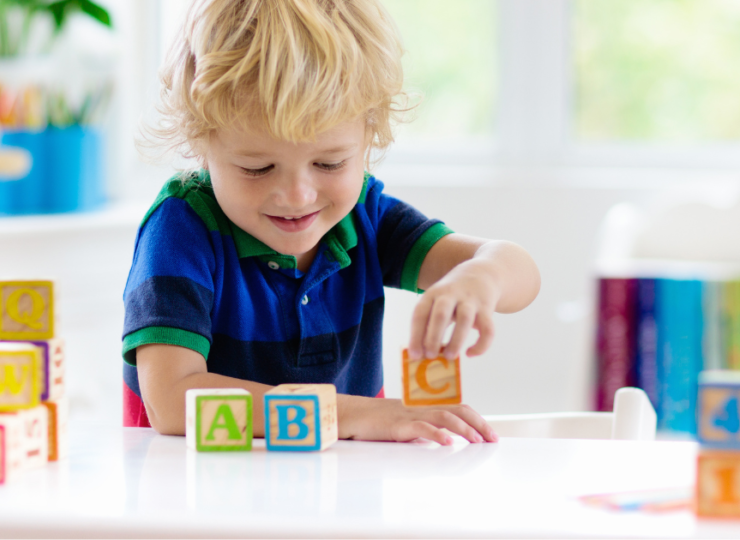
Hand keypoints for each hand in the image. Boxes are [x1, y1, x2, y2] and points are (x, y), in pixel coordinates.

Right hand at [338, 394, 496, 444]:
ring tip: (476, 440)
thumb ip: (423, 430)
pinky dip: (436, 434)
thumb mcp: (405, 425)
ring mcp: (410, 415)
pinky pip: (420, 427)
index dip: (477, 420)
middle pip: (457, 410)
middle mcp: (422, 408)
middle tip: (493, 439)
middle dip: (478, 424)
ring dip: (463, 428)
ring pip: (444, 416)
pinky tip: (447, 442)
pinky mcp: (398, 425)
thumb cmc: (375, 422)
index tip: (491, 434)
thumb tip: (441, 440)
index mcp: (425, 408)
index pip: (458, 408)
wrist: (350, 414)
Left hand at [408, 258, 500, 360]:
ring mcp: (470, 300)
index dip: (416, 335)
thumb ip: (429, 324)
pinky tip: (470, 353)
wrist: (480, 274)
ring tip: (449, 356)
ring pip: (464, 320)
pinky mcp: (486, 308)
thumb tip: (421, 354)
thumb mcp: (436, 302)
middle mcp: (451, 294)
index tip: (415, 355)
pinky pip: (487, 328)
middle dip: (434, 337)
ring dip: (456, 341)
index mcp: (433, 294)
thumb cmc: (451, 297)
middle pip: (441, 314)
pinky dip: (481, 345)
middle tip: (430, 356)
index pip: (420, 313)